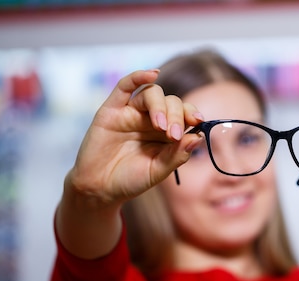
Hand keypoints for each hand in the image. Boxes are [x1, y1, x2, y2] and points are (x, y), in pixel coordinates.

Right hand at [67, 69, 203, 208]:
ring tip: (161, 126)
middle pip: (170, 102)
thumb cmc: (131, 180)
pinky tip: (152, 73)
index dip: (192, 114)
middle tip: (172, 135)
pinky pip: (124, 87)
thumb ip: (178, 155)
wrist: (100, 188)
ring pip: (151, 93)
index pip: (184, 114)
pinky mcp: (111, 110)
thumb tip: (198, 137)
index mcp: (166, 132)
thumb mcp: (158, 171)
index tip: (198, 121)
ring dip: (160, 105)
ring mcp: (131, 112)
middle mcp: (151, 119)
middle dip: (176, 116)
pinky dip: (138, 77)